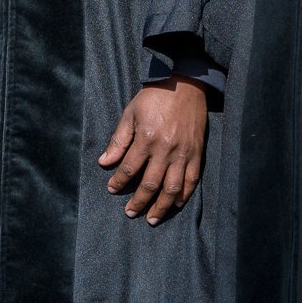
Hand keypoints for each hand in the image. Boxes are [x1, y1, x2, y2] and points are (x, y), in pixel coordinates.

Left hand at [97, 76, 206, 225]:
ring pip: (172, 188)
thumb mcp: (131, 113)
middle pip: (150, 184)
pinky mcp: (197, 153)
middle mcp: (165, 149)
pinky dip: (184, 195)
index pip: (130, 168)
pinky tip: (176, 204)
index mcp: (146, 138)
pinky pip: (192, 180)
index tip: (112, 190)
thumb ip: (118, 140)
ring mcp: (183, 153)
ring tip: (152, 218)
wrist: (185, 84)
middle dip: (138, 202)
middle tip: (130, 213)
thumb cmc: (155, 97)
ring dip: (161, 207)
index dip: (119, 181)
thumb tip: (104, 162)